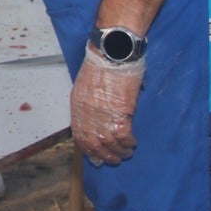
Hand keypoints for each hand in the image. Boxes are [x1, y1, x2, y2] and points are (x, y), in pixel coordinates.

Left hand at [72, 49, 143, 165]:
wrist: (113, 50)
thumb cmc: (103, 61)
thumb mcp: (87, 83)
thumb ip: (90, 101)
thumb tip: (99, 114)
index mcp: (78, 105)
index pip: (80, 135)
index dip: (88, 148)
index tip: (96, 156)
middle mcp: (88, 112)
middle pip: (94, 143)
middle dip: (104, 155)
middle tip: (114, 159)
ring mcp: (103, 114)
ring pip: (109, 143)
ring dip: (119, 151)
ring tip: (126, 153)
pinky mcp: (120, 112)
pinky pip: (123, 136)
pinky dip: (128, 143)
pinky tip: (132, 143)